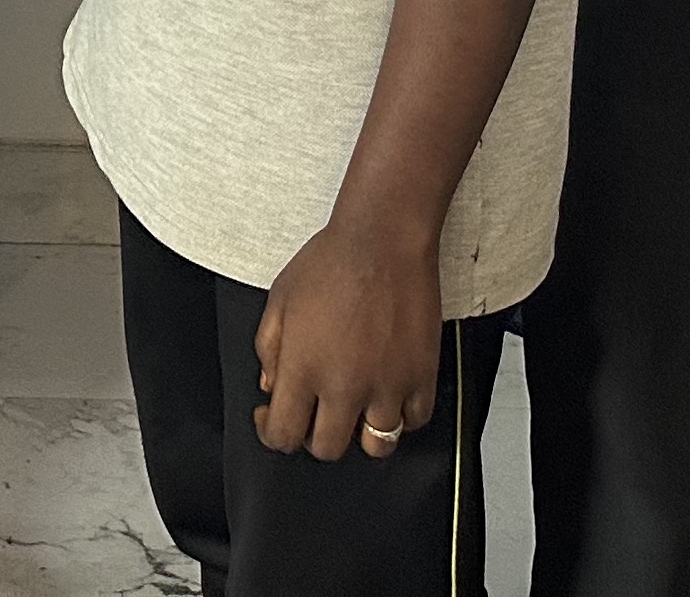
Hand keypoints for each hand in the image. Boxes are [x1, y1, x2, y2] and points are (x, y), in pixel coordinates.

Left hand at [252, 220, 439, 464]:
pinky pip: (414, 422)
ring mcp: (386, 386)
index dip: (271, 432)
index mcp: (302, 368)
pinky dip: (401, 416)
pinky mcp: (421, 377)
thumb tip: (271, 387)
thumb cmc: (330, 262)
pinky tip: (389, 394)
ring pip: (375, 446)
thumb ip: (268, 348)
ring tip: (357, 407)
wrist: (382, 240)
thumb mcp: (280, 298)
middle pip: (327, 449)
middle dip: (315, 435)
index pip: (282, 435)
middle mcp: (343, 386)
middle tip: (315, 411)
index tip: (271, 417)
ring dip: (362, 433)